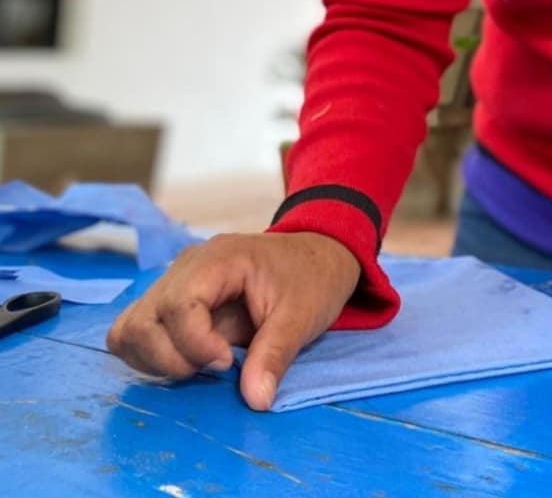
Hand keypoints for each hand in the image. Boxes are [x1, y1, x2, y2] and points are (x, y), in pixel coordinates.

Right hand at [107, 231, 360, 410]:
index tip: (226, 362)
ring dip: (155, 360)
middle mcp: (186, 268)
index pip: (177, 304)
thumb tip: (254, 401)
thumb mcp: (303, 315)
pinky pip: (137, 332)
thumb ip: (275, 355)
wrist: (317, 255)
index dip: (194, 343)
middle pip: (143, 319)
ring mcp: (174, 284)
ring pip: (129, 328)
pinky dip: (152, 357)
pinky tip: (189, 363)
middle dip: (170, 358)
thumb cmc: (311, 277)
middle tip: (214, 368)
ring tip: (198, 367)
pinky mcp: (172, 304)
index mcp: (219, 260)